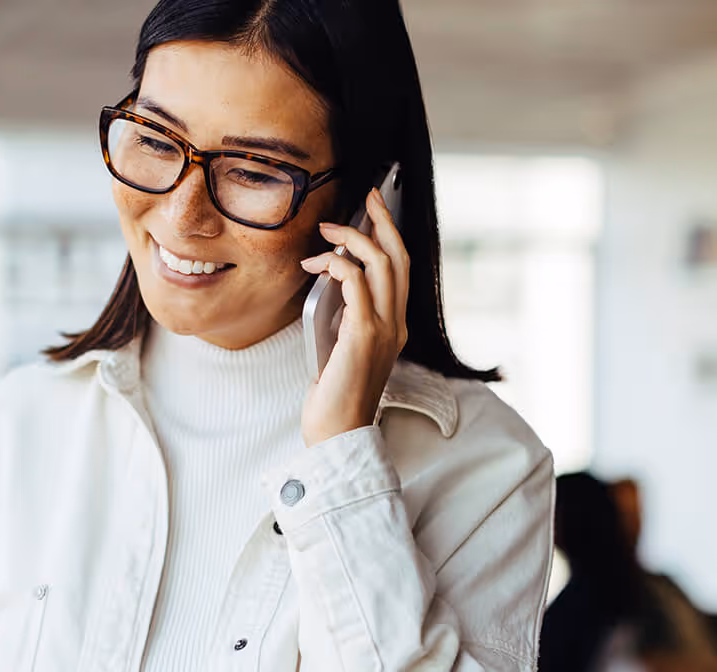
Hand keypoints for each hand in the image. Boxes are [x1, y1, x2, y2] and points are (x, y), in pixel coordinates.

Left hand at [299, 186, 408, 446]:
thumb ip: (345, 318)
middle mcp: (397, 324)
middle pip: (398, 257)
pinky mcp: (364, 334)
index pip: (400, 270)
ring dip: (353, 238)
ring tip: (326, 232)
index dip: (390, 235)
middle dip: (382, 220)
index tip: (374, 209)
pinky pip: (355, 282)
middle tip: (365, 195)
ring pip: (381, 263)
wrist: (337, 432)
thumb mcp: (341, 348)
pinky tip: (317, 264)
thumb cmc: (333, 396)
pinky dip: (338, 263)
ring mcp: (385, 329)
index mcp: (395, 326)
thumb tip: (330, 283)